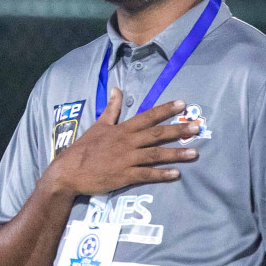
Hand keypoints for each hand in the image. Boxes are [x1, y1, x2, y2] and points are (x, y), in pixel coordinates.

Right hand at [45, 90, 198, 197]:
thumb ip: (111, 109)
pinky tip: (176, 174)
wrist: (68, 172)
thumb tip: (116, 89)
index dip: (165, 109)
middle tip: (197, 128)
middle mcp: (126, 142)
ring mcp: (126, 159)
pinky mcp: (123, 176)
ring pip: (155, 155)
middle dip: (178, 130)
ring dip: (176, 154)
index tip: (182, 104)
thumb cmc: (84, 149)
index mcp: (121, 129)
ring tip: (194, 154)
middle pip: (156, 134)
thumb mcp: (98, 125)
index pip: (147, 116)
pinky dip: (161, 174)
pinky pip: (146, 175)